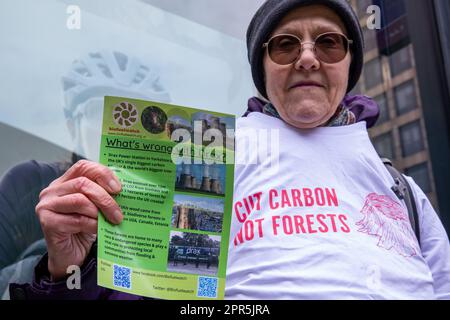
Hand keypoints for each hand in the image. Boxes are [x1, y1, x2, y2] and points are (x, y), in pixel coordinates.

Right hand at [36, 160, 122, 280]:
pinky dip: (93, 224)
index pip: (83, 167)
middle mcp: (53, 190)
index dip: (102, 173)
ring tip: (112, 221)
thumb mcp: (95, 207)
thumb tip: (125, 189)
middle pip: (83, 184)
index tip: (118, 188)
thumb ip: (103, 194)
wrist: (71, 256)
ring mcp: (47, 206)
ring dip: (100, 211)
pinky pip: (77, 220)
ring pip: (79, 200)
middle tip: (119, 212)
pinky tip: (100, 230)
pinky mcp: (48, 222)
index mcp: (65, 182)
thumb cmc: (84, 228)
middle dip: (105, 198)